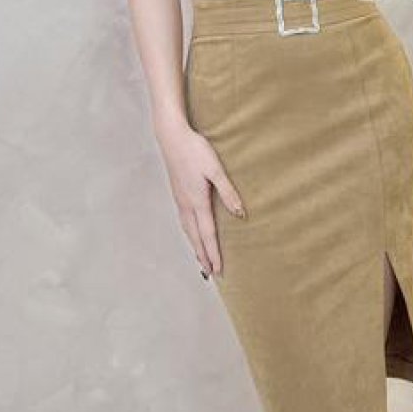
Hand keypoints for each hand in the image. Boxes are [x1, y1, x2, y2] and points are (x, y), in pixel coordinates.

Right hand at [153, 116, 245, 278]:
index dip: (213, 253)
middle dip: (203, 256)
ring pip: (188, 230)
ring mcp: (180, 199)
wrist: (172, 137)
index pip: (208, 234)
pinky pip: (184, 220)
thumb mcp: (215, 170)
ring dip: (195, 246)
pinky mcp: (177, 193)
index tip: (218, 270)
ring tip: (201, 259)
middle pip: (195, 237)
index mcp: (197, 202)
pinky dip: (189, 233)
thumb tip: (240, 214)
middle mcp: (186, 205)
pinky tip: (191, 232)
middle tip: (209, 274)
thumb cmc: (195, 150)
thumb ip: (228, 192)